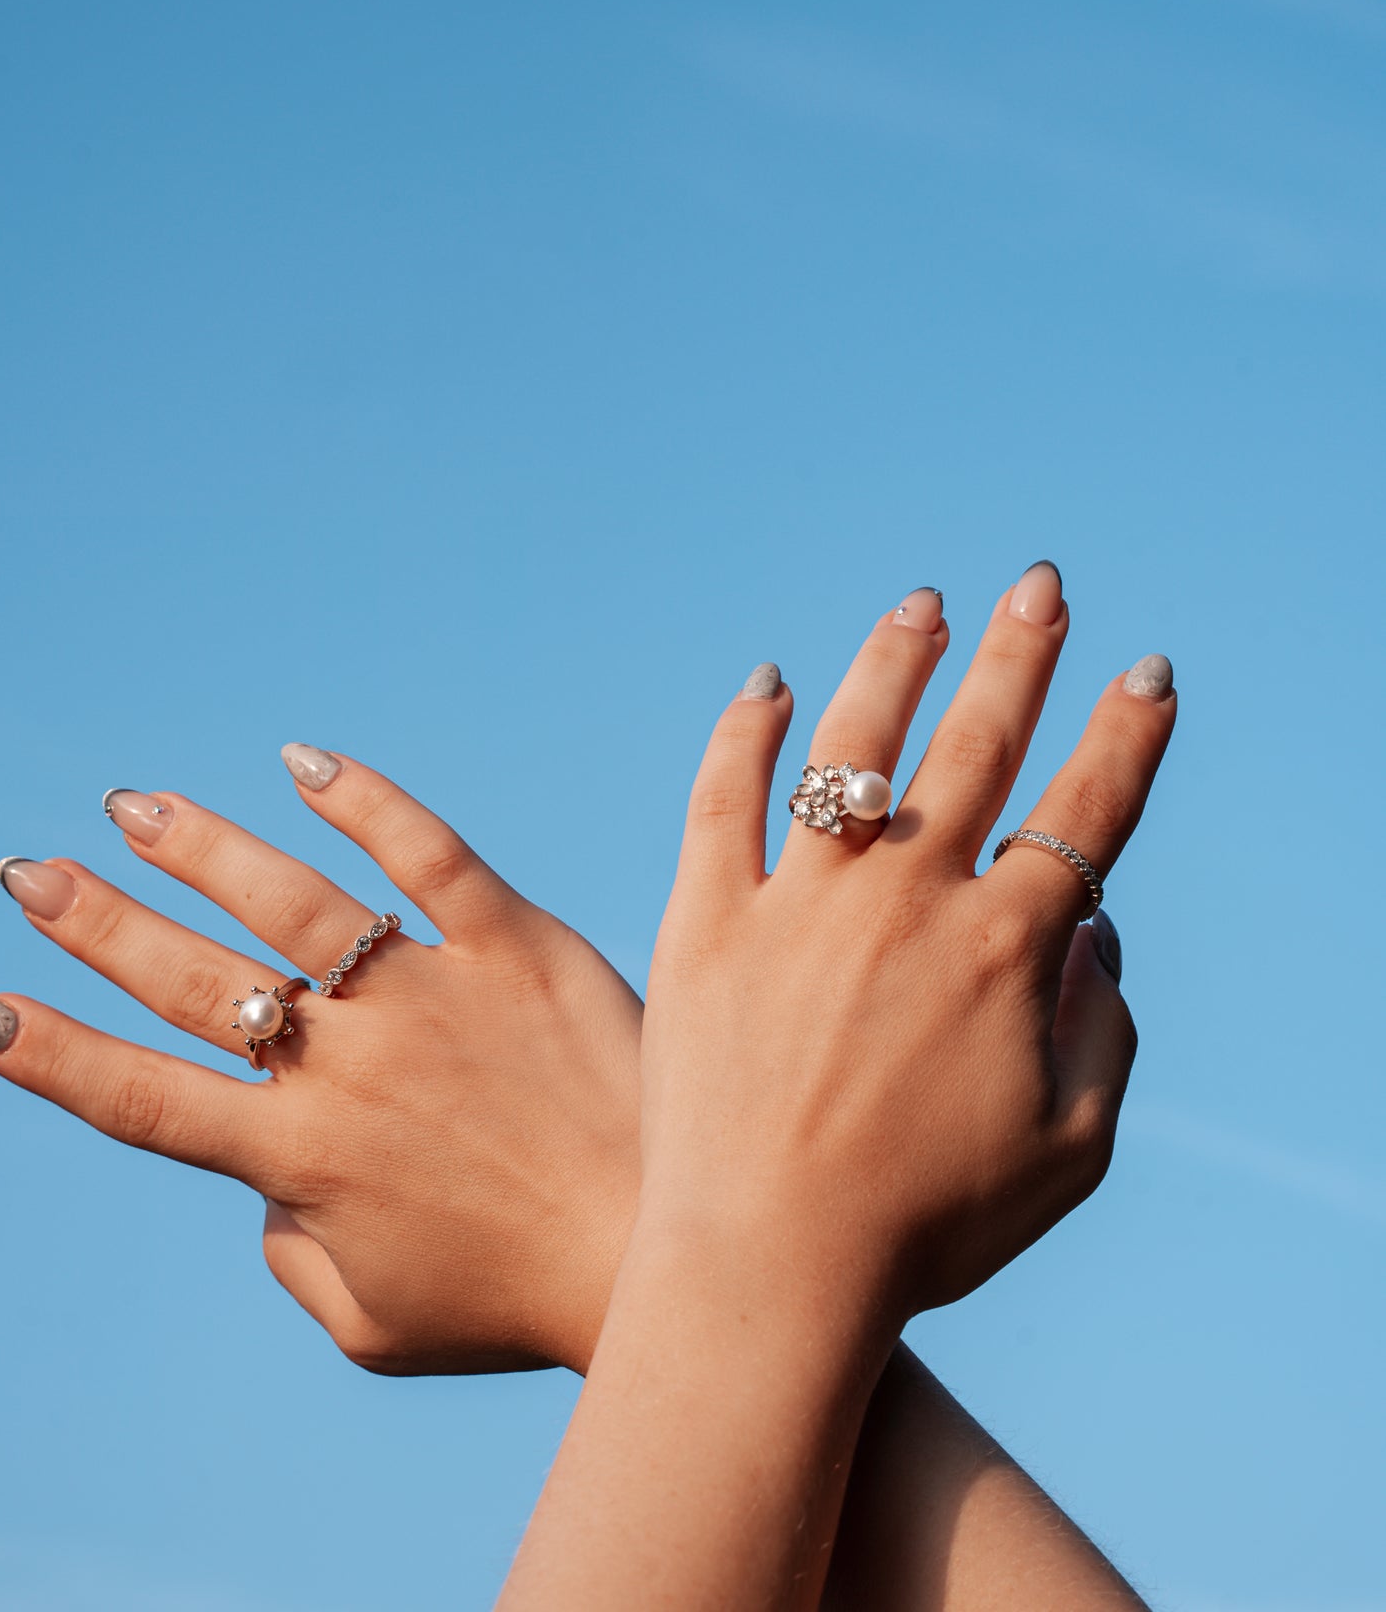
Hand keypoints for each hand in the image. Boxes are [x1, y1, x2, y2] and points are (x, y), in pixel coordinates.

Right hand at [0, 749, 640, 1373]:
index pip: (140, 1100)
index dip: (50, 1054)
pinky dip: (363, 799)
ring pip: (291, 901)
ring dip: (201, 850)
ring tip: (138, 805)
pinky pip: (427, 853)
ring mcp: (428, 994)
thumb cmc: (514, 1306)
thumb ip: (292, 1250)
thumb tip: (267, 1183)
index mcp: (299, 1161)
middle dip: (97, 926)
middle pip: (195, 981)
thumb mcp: (371, 1323)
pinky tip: (303, 757)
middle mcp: (347, 1065)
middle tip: (26, 870)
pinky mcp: (514, 944)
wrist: (663, 1253)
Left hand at [643, 569, 1173, 1326]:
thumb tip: (1096, 927)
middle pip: (979, 744)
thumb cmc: (929, 1229)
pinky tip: (765, 682)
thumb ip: (1105, 1033)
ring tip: (923, 603)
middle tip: (1041, 584)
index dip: (1127, 737)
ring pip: (854, 745)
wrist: (770, 1272)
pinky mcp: (707, 921)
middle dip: (1022, 654)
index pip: (1084, 812)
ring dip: (896, 663)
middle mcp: (908, 899)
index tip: (1148, 671)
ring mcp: (801, 901)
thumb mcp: (1067, 1153)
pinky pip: (724, 802)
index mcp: (1005, 950)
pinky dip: (743, 735)